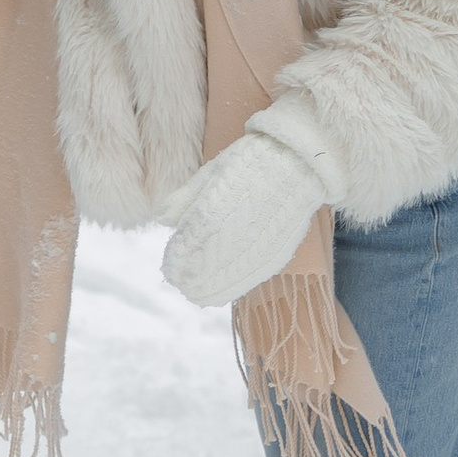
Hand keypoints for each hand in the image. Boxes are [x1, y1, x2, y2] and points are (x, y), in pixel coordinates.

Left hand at [160, 132, 328, 307]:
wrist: (295, 164)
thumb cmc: (248, 165)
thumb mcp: (211, 174)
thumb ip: (184, 199)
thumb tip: (161, 219)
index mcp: (214, 213)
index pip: (189, 248)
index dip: (178, 263)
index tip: (170, 268)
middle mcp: (235, 235)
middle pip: (206, 271)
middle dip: (190, 279)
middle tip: (180, 282)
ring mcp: (257, 248)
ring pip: (228, 282)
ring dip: (209, 289)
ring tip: (197, 293)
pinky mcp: (276, 254)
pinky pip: (250, 279)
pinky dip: (233, 286)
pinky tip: (222, 291)